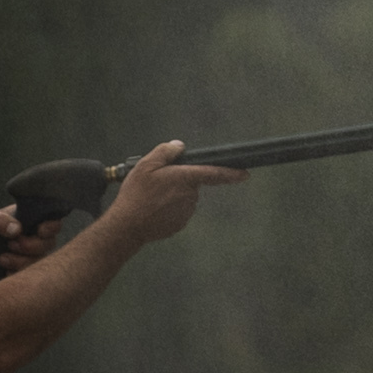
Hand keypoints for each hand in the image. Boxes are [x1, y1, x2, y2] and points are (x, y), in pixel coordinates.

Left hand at [0, 205, 63, 283]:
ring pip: (40, 261)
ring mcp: (32, 256)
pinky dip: (17, 273)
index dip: (51, 226)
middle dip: (31, 246)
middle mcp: (36, 238)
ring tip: (1, 259)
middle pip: (49, 243)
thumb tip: (17, 229)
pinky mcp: (26, 272)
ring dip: (21, 261)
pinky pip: (31, 276)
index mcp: (30, 221)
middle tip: (11, 245)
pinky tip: (5, 271)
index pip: (52, 221)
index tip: (40, 231)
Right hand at [99, 140, 242, 249]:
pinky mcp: (179, 224)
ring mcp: (186, 212)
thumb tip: (179, 146)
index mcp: (186, 178)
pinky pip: (178, 211)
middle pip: (191, 183)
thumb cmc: (136, 194)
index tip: (245, 174)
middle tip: (156, 184)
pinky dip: (168, 209)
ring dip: (173, 196)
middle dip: (179, 181)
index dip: (231, 173)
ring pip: (184, 198)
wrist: (126, 226)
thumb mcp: (146, 165)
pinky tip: (153, 209)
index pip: (214, 173)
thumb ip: (166, 151)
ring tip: (151, 198)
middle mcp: (191, 196)